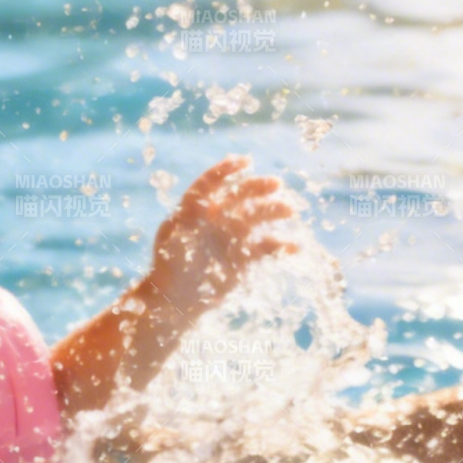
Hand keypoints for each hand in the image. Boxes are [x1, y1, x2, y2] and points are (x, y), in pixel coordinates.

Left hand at [143, 155, 298, 327]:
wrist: (175, 301)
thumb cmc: (167, 268)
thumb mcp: (171, 242)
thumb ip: (185, 221)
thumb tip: (200, 204)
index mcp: (196, 208)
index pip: (211, 182)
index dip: (226, 170)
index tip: (245, 162)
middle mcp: (217, 217)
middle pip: (240, 195)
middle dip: (258, 187)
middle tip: (276, 184)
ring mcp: (232, 236)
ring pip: (257, 217)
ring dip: (273, 211)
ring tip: (289, 211)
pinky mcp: (244, 257)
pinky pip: (265, 248)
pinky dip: (280, 246)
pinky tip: (295, 247)